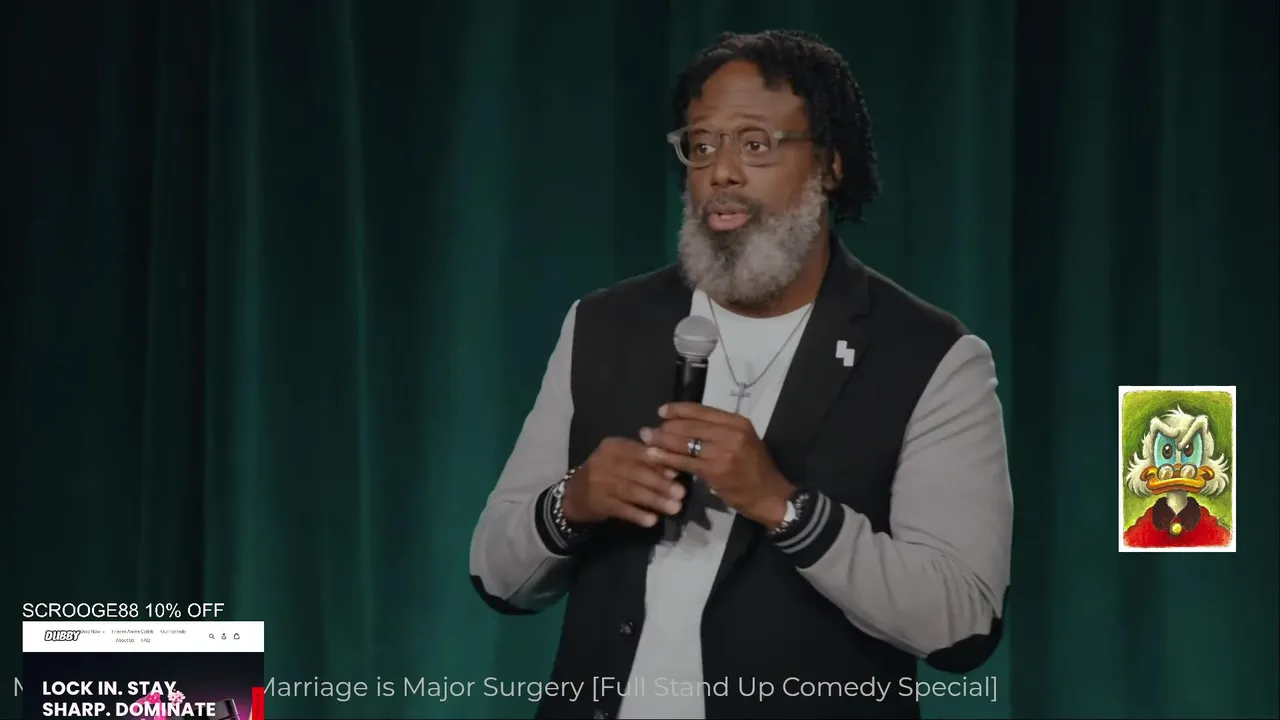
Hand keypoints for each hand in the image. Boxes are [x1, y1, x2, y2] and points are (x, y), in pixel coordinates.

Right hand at [560, 437, 685, 527]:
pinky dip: (637, 514)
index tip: (677, 473)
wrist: (573, 495)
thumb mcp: (621, 461)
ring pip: (631, 491)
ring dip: (654, 500)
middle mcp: (603, 461)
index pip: (638, 452)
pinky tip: (651, 520)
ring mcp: (598, 482)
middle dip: (661, 484)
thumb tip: (674, 469)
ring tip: (673, 508)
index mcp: (612, 446)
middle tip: (681, 494)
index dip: (659, 463)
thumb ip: (645, 462)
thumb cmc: (605, 475)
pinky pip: (620, 508)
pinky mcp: (596, 502)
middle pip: (637, 472)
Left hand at [639, 403, 793, 527]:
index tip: (662, 412)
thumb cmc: (755, 469)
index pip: (702, 410)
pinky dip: (667, 458)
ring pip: (685, 442)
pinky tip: (654, 456)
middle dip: (666, 426)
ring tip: (646, 439)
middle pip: (690, 425)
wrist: (769, 495)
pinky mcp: (714, 470)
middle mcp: (731, 433)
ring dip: (661, 440)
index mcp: (737, 422)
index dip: (679, 410)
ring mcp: (723, 451)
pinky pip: (685, 461)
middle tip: (648, 429)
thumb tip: (687, 424)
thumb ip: (720, 431)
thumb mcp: (743, 441)